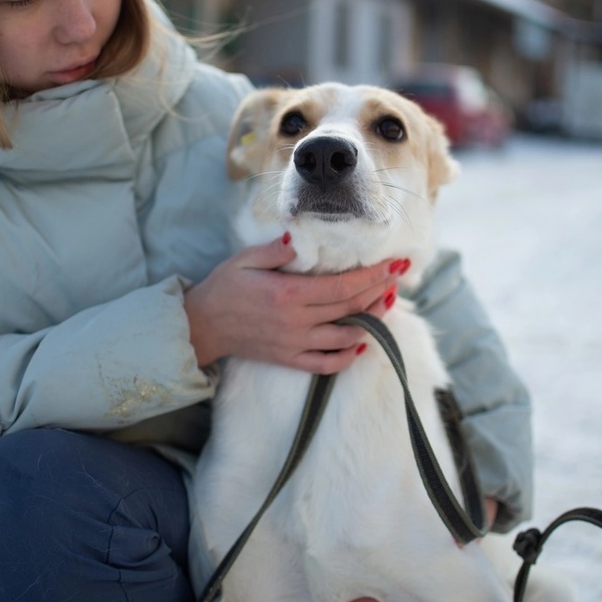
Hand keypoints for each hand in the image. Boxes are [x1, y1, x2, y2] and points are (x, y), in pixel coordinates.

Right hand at [184, 233, 406, 372]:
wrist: (203, 326)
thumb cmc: (225, 287)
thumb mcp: (246, 259)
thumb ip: (277, 250)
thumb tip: (302, 237)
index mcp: (289, 294)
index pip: (343, 287)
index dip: (373, 276)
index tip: (394, 264)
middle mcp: (297, 322)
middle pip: (351, 309)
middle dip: (379, 292)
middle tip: (398, 277)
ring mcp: (295, 344)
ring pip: (346, 337)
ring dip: (372, 321)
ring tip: (385, 302)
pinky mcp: (290, 359)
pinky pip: (327, 364)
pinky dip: (348, 356)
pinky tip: (361, 343)